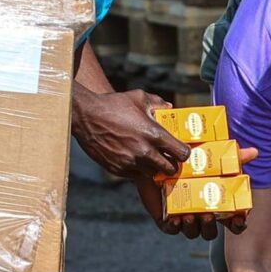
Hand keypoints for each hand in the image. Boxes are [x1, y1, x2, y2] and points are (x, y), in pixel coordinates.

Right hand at [73, 86, 188, 180]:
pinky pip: (135, 175)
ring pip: (152, 174)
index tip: (181, 150)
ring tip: (151, 159)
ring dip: (154, 168)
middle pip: (170, 169)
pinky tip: (134, 159)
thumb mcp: (138, 97)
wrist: (86, 116)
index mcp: (154, 134)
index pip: (181, 152)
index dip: (184, 152)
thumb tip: (170, 107)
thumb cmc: (113, 105)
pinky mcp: (118, 169)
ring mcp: (131, 162)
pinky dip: (137, 169)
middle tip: (169, 158)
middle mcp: (144, 151)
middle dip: (172, 164)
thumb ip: (157, 102)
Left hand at [134, 154, 257, 239]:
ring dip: (193, 227)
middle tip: (208, 214)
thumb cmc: (192, 162)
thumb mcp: (215, 158)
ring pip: (192, 232)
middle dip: (210, 226)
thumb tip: (254, 152)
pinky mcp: (166, 218)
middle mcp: (202, 215)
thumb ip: (235, 157)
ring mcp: (184, 219)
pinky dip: (174, 226)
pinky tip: (176, 219)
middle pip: (210, 232)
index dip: (238, 225)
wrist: (161, 159)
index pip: (233, 223)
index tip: (239, 218)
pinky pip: (172, 229)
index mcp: (217, 206)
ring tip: (190, 215)